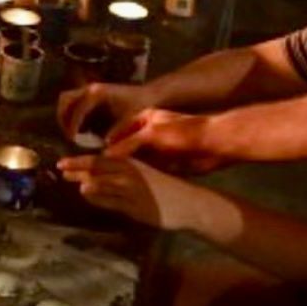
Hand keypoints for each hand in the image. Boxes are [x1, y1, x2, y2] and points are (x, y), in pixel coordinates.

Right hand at [56, 81, 155, 140]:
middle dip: (64, 119)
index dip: (72, 127)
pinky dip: (72, 112)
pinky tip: (82, 128)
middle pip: (65, 100)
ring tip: (73, 133)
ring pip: (67, 98)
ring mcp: (90, 88)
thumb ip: (114, 135)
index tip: (73, 141)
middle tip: (69, 136)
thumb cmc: (140, 108)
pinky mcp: (92, 91)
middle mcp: (90, 88)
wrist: (150, 95)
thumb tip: (101, 146)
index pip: (77, 110)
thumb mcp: (129, 122)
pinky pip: (74, 100)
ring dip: (66, 115)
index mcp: (97, 94)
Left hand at [57, 154, 207, 231]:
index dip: (78, 161)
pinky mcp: (138, 208)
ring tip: (71, 181)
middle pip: (97, 170)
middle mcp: (130, 175)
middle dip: (77, 169)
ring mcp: (133, 192)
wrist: (189, 203)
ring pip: (103, 185)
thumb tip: (91, 176)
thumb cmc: (163, 187)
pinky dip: (99, 198)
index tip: (61, 162)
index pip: (98, 160)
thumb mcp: (141, 173)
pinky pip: (113, 203)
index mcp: (131, 163)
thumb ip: (119, 172)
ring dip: (86, 183)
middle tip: (60, 169)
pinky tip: (88, 195)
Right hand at [103, 108, 227, 174]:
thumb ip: (128, 144)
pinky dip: (140, 177)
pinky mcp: (167, 165)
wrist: (215, 144)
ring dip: (126, 170)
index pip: (117, 133)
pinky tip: (129, 186)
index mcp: (143, 119)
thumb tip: (106, 155)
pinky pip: (148, 171)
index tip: (91, 158)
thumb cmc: (182, 132)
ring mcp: (157, 150)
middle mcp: (148, 133)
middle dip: (113, 159)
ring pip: (136, 161)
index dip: (106, 145)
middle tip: (97, 172)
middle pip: (125, 147)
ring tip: (109, 182)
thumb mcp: (151, 134)